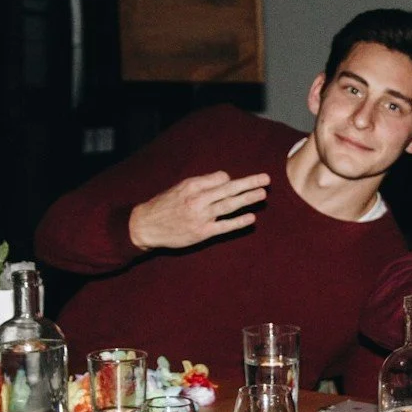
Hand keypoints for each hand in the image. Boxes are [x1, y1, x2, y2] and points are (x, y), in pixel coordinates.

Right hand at [127, 171, 269, 251]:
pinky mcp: (202, 233)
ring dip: (248, 199)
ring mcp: (201, 217)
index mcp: (192, 186)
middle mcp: (198, 199)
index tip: (235, 182)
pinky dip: (238, 222)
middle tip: (266, 179)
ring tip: (262, 194)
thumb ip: (201, 184)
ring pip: (229, 205)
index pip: (220, 178)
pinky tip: (251, 218)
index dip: (229, 180)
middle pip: (229, 189)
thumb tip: (224, 179)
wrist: (146, 226)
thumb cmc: (163, 206)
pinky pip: (224, 226)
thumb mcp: (179, 188)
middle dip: (249, 183)